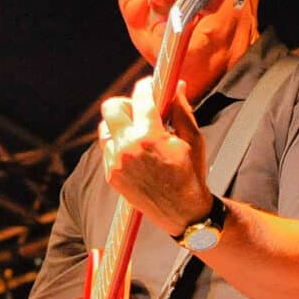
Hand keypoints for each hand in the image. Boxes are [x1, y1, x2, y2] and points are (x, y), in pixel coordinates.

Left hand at [99, 75, 213, 239]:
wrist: (184, 212)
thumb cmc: (191, 174)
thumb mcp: (193, 138)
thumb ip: (181, 109)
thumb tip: (176, 85)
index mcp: (150, 135)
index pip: (141, 96)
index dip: (147, 86)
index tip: (151, 85)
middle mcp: (128, 147)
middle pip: (112, 107)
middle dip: (127, 103)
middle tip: (141, 111)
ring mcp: (116, 163)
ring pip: (105, 128)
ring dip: (120, 125)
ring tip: (138, 134)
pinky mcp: (111, 176)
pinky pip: (107, 150)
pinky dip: (118, 145)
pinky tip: (135, 152)